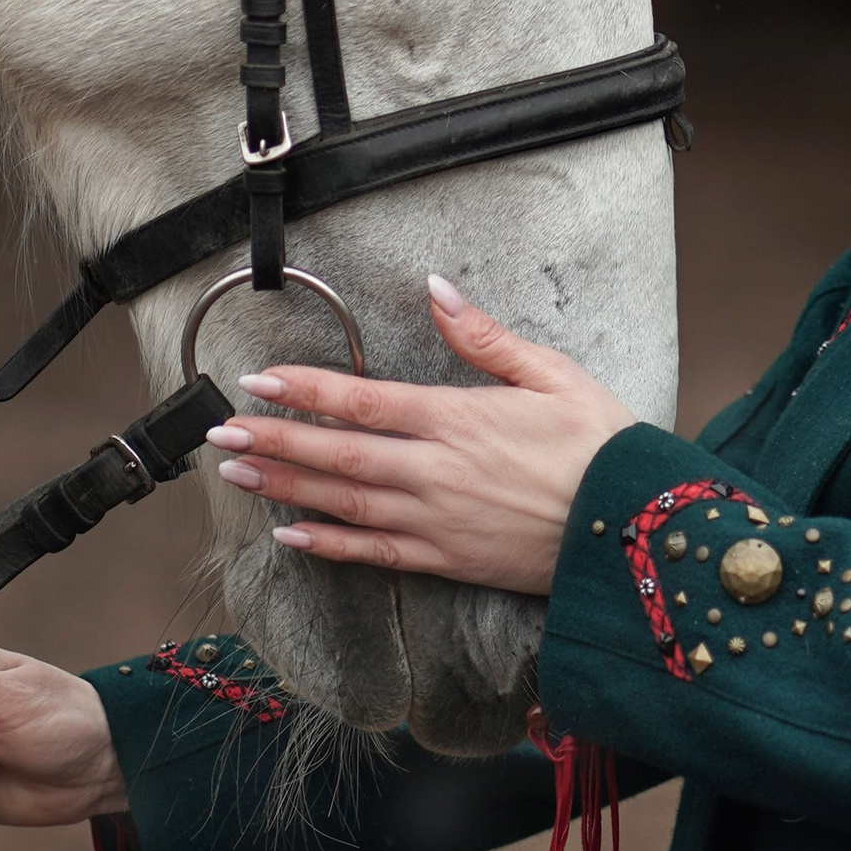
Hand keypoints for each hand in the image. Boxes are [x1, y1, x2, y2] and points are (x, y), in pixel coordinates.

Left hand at [204, 273, 637, 594]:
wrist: (629, 528)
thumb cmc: (596, 443)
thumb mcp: (551, 373)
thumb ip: (485, 336)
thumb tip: (436, 289)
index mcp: (458, 418)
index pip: (364, 400)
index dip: (306, 390)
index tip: (259, 380)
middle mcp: (435, 472)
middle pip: (338, 453)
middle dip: (275, 441)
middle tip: (220, 434)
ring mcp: (435, 521)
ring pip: (344, 502)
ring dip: (286, 487)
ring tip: (238, 475)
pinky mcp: (444, 560)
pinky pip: (374, 554)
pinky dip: (328, 544)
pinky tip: (291, 535)